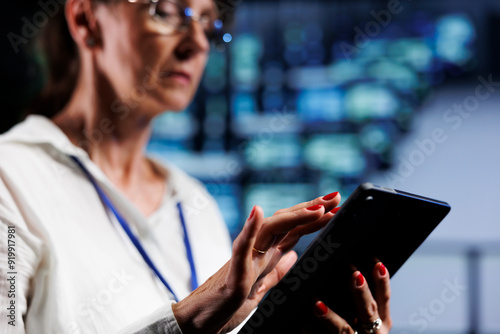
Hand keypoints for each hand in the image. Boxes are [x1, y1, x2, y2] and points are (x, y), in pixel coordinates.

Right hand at [172, 192, 340, 333]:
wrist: (201, 320)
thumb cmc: (228, 303)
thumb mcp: (262, 287)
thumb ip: (277, 270)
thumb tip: (295, 255)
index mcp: (265, 254)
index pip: (293, 229)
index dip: (314, 217)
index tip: (335, 206)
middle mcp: (256, 250)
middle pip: (286, 222)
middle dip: (311, 208)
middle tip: (335, 196)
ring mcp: (244, 259)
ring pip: (269, 229)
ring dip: (293, 216)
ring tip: (316, 207)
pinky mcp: (232, 273)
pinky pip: (241, 248)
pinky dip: (250, 229)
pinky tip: (258, 212)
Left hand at [311, 262, 391, 333]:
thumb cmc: (358, 330)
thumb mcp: (367, 317)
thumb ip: (361, 296)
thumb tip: (346, 268)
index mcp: (381, 322)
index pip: (384, 298)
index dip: (382, 281)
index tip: (376, 263)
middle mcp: (372, 333)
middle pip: (368, 312)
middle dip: (362, 294)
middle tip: (354, 275)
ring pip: (344, 330)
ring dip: (331, 317)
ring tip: (317, 305)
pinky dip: (311, 332)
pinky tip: (302, 323)